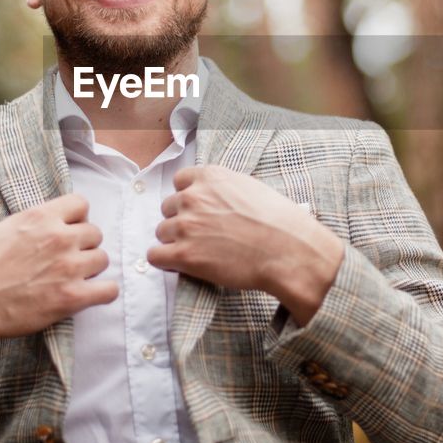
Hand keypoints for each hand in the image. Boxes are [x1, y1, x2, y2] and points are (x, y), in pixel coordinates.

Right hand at [0, 194, 116, 354]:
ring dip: (90, 268)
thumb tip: (56, 222)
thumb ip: (37, 222)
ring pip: (102, 259)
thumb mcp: (6, 228)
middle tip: (66, 259)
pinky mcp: (72, 297)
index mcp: (41, 217)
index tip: (68, 231)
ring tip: (72, 277)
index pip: (81, 204)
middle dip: (83, 245)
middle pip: (95, 233)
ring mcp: (68, 268)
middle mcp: (59, 238)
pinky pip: (109, 290)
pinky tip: (90, 294)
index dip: (76, 219)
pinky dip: (103, 292)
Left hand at [147, 166, 343, 324]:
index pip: (180, 181)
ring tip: (199, 252)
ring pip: (162, 232)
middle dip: (182, 220)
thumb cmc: (279, 222)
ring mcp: (186, 226)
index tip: (199, 211)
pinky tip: (182, 265)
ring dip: (175, 242)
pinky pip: (155, 256)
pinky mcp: (184, 255)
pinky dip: (165, 261)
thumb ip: (223, 189)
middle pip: (169, 207)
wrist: (288, 251)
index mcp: (210, 177)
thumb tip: (214, 199)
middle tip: (202, 235)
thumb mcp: (250, 188)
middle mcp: (193, 197)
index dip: (189, 198)